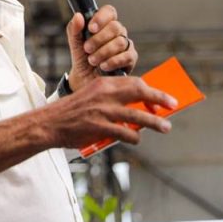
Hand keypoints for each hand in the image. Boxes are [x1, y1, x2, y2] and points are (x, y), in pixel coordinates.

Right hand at [42, 76, 176, 148]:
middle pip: (140, 92)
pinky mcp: (100, 127)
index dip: (151, 90)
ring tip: (165, 127)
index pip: (134, 82)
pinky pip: (125, 133)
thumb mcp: (90, 96)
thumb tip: (137, 109)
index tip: (162, 98)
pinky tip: (135, 139)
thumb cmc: (72, 112)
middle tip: (173, 106)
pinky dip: (133, 137)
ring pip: (138, 116)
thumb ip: (111, 99)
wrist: (49, 123)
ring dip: (155, 122)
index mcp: (103, 84)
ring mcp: (103, 111)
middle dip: (160, 99)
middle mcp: (105, 94)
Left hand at [66, 5, 137, 90]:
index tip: (91, 28)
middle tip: (87, 49)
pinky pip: (127, 56)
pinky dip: (113, 61)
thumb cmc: (82, 58)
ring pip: (120, 42)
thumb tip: (78, 16)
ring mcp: (126, 44)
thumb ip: (74, 29)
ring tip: (92, 60)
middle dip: (98, 39)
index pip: (109, 12)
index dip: (101, 18)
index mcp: (104, 24)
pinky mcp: (131, 58)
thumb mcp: (74, 43)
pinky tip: (103, 66)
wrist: (84, 79)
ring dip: (103, 52)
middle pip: (115, 27)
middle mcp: (117, 32)